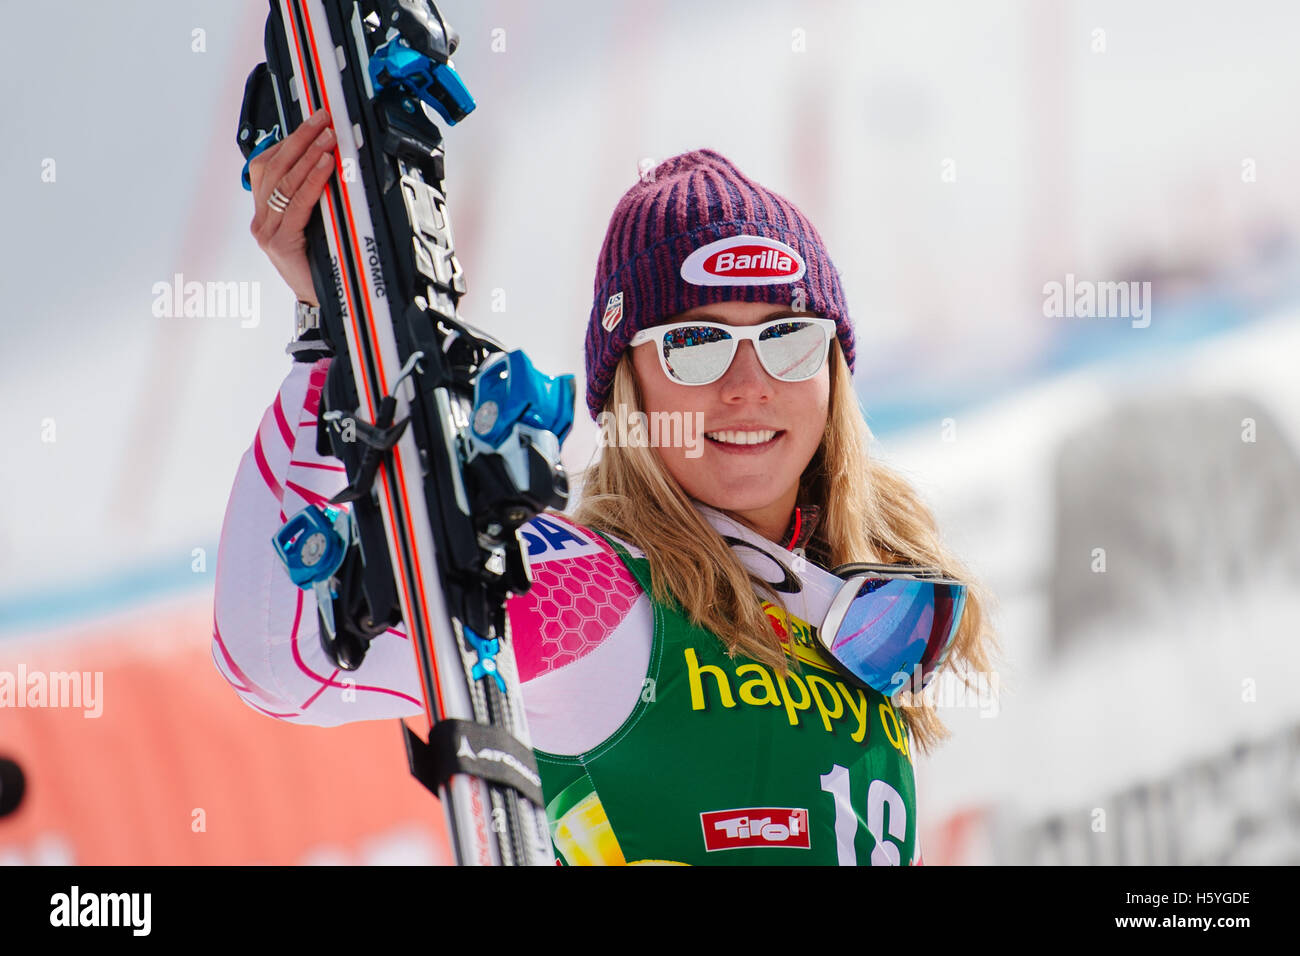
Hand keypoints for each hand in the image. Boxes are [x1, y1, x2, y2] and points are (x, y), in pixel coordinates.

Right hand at [247, 109, 336, 305]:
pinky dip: (313, 180)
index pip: (267, 163)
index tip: (312, 120)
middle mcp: (261, 219)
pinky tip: (326, 165)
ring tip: (327, 136)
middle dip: (299, 137)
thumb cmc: (321, 263)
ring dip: (308, 153)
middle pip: (273, 165)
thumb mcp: (316, 222)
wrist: (322, 302)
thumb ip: (315, 197)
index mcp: (265, 211)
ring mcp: (266, 231)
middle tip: (322, 117)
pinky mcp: (279, 242)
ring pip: (283, 180)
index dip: (288, 139)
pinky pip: (297, 203)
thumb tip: (331, 160)